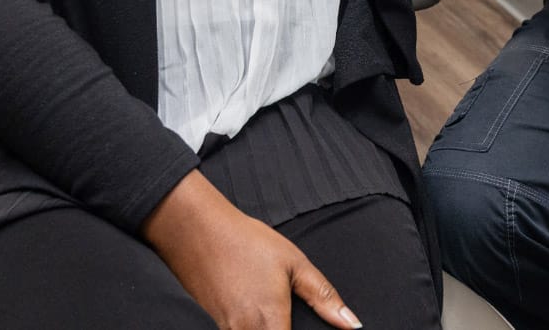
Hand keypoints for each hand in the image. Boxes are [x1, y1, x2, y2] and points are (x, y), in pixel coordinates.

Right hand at [143, 172, 361, 329]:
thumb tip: (352, 324)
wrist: (196, 229)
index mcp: (270, 321)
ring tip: (273, 315)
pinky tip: (255, 315)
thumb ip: (324, 297)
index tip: (301, 327)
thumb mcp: (294, 263)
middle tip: (287, 317)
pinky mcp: (211, 325)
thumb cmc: (246, 241)